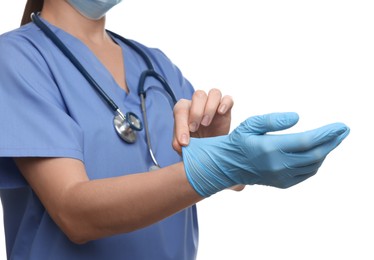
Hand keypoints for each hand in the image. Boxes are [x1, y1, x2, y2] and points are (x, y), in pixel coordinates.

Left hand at [172, 88, 232, 153]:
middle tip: (194, 129)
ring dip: (210, 107)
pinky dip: (225, 104)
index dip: (181, 125)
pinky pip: (228, 99)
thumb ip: (178, 143)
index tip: (184, 142)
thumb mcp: (184, 147)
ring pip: (214, 93)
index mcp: (185, 109)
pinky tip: (221, 113)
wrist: (211, 150)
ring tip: (206, 124)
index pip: (181, 109)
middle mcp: (199, 103)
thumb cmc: (195, 145)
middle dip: (196, 113)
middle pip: (198, 95)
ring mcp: (214, 104)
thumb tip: (179, 144)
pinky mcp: (227, 109)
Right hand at [182, 112, 349, 196]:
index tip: (340, 126)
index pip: (307, 141)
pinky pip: (307, 173)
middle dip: (332, 141)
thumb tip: (297, 117)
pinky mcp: (283, 182)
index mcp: (270, 148)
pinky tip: (318, 153)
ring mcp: (282, 176)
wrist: (229, 164)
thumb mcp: (251, 124)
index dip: (326, 133)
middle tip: (343, 131)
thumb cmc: (239, 141)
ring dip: (326, 151)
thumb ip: (273, 119)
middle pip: (315, 154)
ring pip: (313, 164)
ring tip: (332, 139)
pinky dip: (316, 162)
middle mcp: (278, 165)